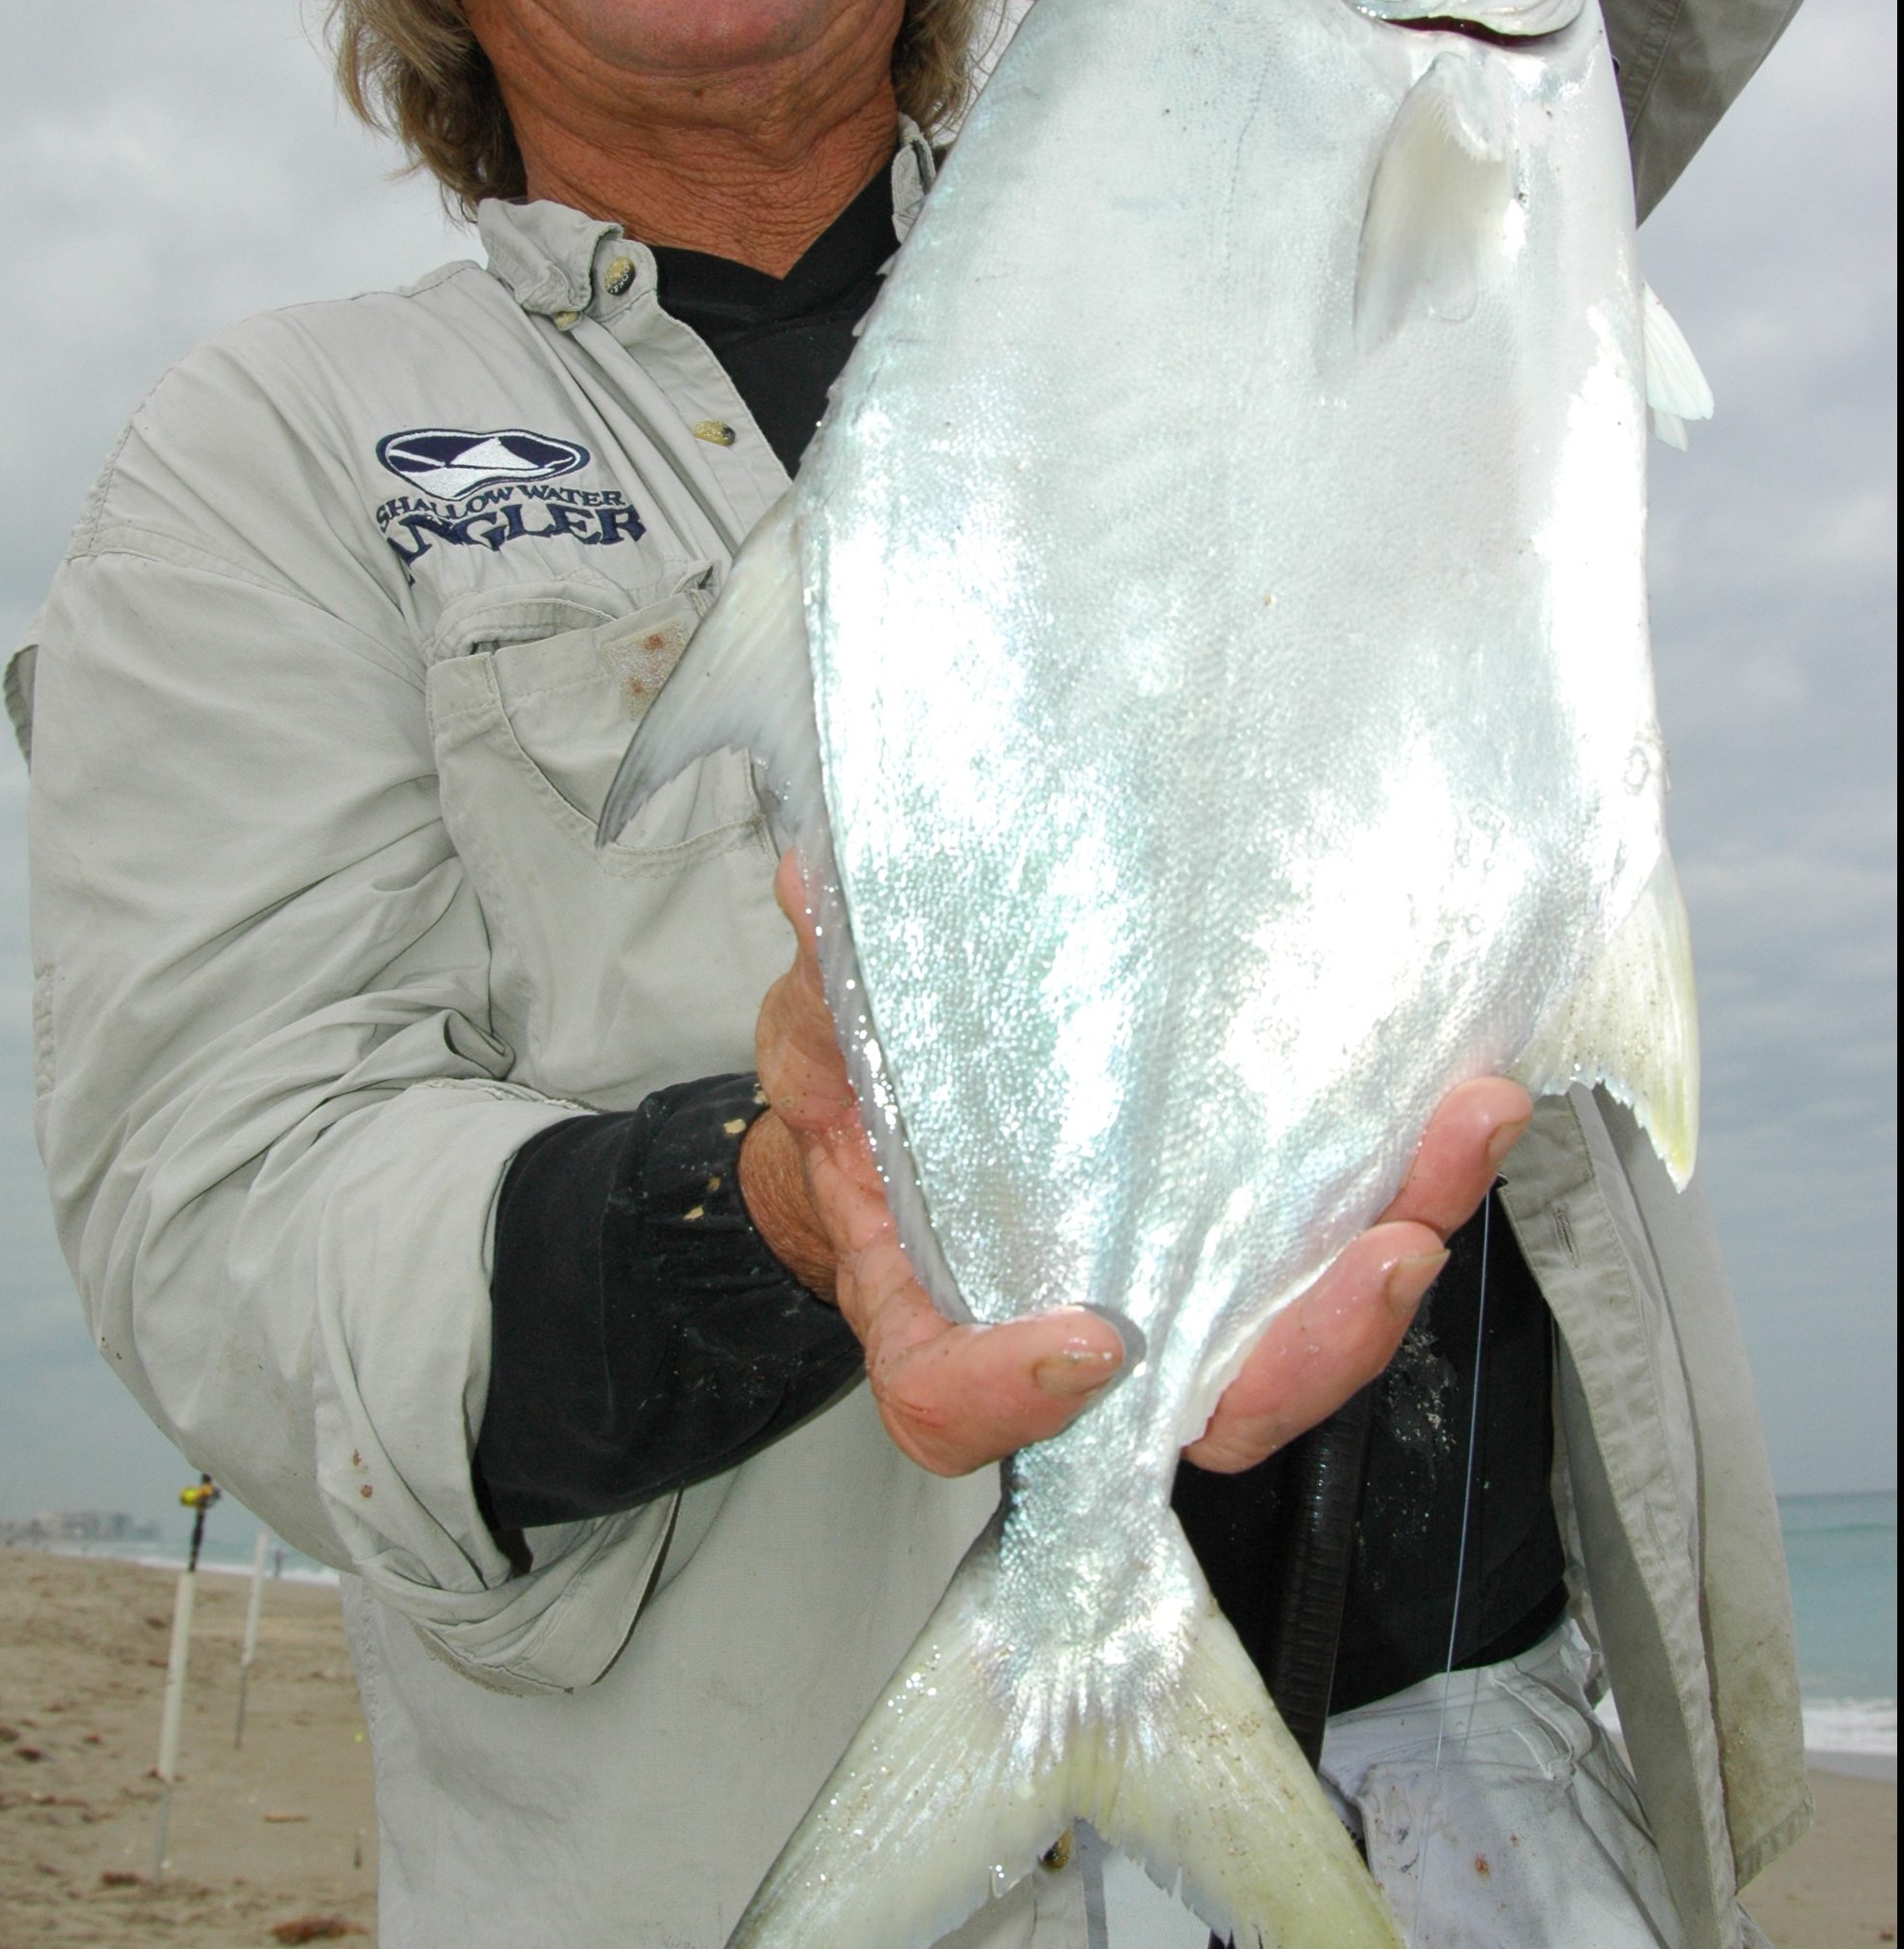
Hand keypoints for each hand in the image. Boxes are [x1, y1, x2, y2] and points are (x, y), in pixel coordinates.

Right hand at [740, 852, 1531, 1479]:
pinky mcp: (1247, 1228)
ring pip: (1293, 1337)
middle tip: (1387, 1250)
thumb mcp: (824, 1018)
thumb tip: (818, 884)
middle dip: (1307, 1349)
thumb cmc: (859, 1075)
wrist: (913, 1078)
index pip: (950, 1399)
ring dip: (1396, 1252)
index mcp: (930, 1296)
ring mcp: (1172, 1284)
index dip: (1013, 1399)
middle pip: (1193, 1402)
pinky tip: (1467, 1098)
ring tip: (1467, 1130)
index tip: (1089, 1343)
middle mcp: (1070, 1326)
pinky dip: (1411, 1184)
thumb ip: (832, 973)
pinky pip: (1336, 1247)